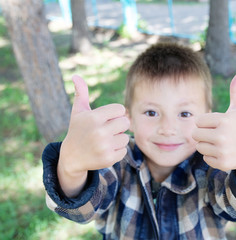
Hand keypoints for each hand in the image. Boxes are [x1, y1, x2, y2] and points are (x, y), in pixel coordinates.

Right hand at [58, 75, 129, 195]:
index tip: (105, 119)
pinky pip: (124, 150)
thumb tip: (76, 76)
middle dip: (118, 126)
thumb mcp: (78, 112)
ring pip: (126, 137)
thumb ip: (81, 93)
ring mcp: (104, 146)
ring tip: (104, 141)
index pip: (120, 109)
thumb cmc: (78, 130)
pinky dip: (117, 151)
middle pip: (126, 122)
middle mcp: (99, 132)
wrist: (71, 157)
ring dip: (118, 139)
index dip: (115, 114)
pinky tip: (105, 150)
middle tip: (107, 130)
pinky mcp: (108, 159)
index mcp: (94, 117)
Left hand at [192, 73, 235, 188]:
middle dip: (203, 134)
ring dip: (207, 145)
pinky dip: (212, 156)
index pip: (198, 121)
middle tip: (216, 135)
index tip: (217, 124)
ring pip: (199, 146)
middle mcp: (222, 135)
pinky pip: (205, 158)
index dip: (206, 122)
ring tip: (220, 144)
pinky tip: (223, 153)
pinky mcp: (222, 163)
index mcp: (224, 120)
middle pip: (195, 134)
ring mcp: (222, 150)